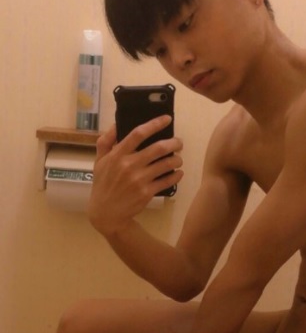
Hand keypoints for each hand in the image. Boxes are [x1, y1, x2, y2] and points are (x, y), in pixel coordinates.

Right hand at [88, 115, 182, 235]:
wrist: (106, 213)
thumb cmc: (104, 184)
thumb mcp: (99, 161)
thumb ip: (106, 141)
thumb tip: (116, 124)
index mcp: (117, 155)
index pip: (138, 133)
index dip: (155, 124)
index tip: (167, 119)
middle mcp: (129, 165)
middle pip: (158, 148)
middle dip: (174, 142)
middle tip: (179, 142)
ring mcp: (139, 180)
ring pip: (167, 164)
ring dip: (177, 159)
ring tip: (178, 158)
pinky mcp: (147, 192)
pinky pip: (168, 181)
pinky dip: (177, 175)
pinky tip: (178, 172)